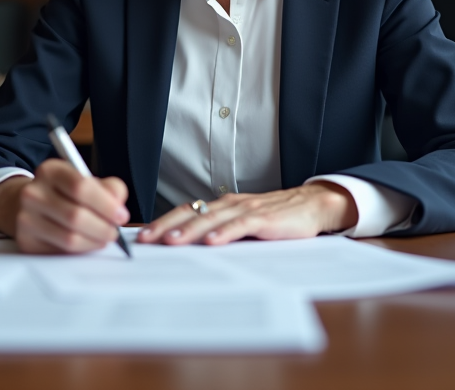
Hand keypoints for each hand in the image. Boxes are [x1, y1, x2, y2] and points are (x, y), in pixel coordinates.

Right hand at [0, 159, 129, 253]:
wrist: (30, 204)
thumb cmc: (64, 193)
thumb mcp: (86, 180)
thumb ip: (108, 188)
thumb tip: (118, 207)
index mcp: (51, 171)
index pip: (80, 187)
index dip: (105, 204)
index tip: (121, 215)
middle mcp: (33, 192)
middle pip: (76, 216)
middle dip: (103, 227)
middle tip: (114, 232)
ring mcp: (26, 218)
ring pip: (69, 238)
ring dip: (94, 241)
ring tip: (103, 238)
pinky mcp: (26, 241)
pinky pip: (61, 251)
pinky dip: (81, 250)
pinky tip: (87, 242)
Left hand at [135, 183, 357, 246]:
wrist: (311, 205)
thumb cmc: (275, 217)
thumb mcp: (242, 224)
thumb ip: (220, 231)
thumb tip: (189, 249)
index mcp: (222, 205)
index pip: (186, 211)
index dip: (163, 222)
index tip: (143, 237)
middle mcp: (230, 204)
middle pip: (192, 213)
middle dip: (166, 227)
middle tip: (146, 240)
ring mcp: (247, 210)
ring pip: (212, 218)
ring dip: (190, 230)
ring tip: (171, 242)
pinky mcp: (264, 219)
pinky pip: (241, 225)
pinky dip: (225, 233)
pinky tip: (213, 242)